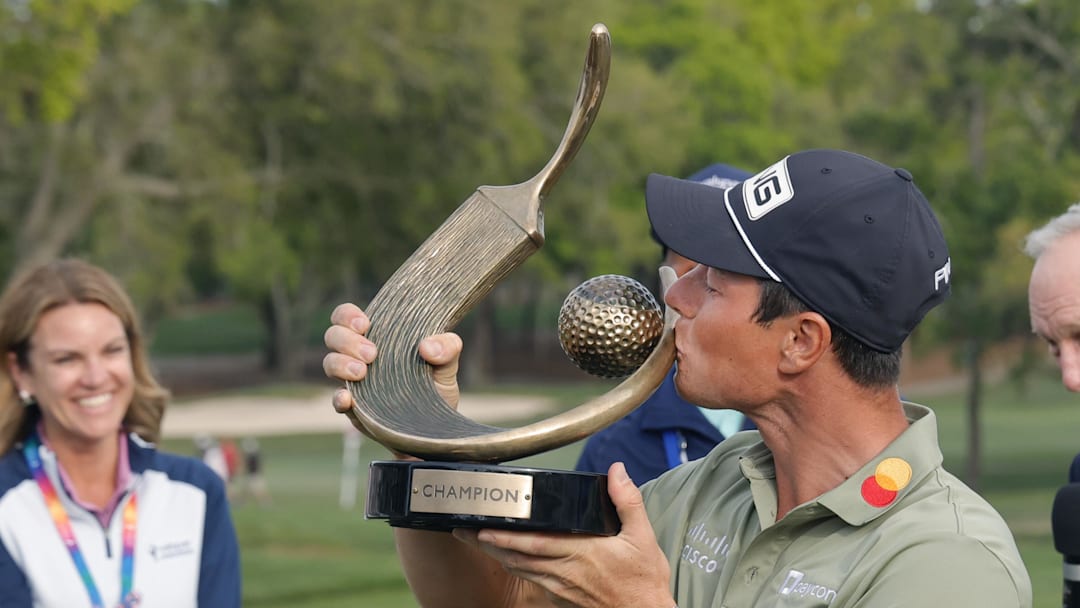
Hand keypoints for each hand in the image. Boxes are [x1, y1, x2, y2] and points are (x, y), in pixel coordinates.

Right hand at [322, 303, 463, 411]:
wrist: (437, 426)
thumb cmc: (437, 386)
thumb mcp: (447, 364)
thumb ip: (447, 347)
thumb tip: (427, 347)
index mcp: (378, 336)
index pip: (346, 316)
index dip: (347, 315)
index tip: (365, 324)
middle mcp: (359, 356)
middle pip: (333, 336)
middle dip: (348, 341)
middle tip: (372, 353)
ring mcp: (354, 382)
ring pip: (330, 364)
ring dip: (341, 364)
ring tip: (362, 372)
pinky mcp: (355, 409)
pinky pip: (337, 400)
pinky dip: (339, 398)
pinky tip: (348, 399)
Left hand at [452, 462, 673, 607]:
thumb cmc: (643, 581)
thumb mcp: (643, 537)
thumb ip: (627, 501)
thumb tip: (617, 470)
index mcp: (582, 553)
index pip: (535, 543)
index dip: (507, 535)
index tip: (485, 525)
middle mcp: (566, 572)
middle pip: (518, 557)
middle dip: (489, 543)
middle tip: (465, 530)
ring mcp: (561, 588)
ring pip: (521, 570)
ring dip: (498, 555)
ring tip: (476, 540)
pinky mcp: (561, 599)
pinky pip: (533, 581)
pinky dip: (517, 568)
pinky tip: (508, 558)